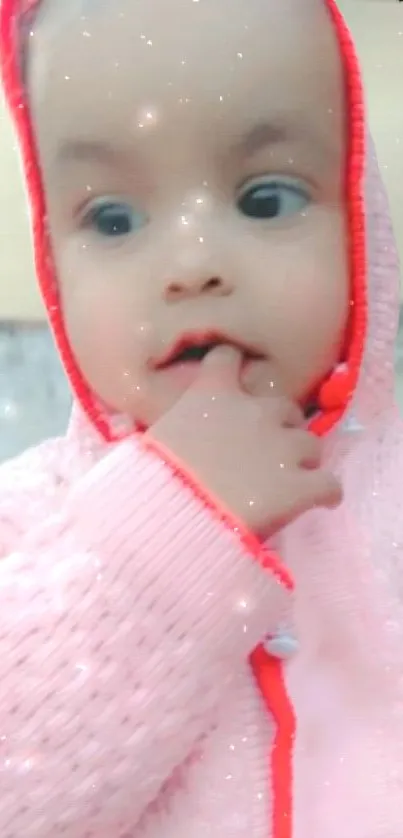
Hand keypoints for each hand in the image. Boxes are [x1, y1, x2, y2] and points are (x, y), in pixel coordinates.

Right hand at [147, 346, 341, 538]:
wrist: (170, 517)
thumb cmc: (151, 479)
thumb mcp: (154, 436)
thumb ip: (177, 421)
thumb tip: (169, 427)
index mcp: (212, 394)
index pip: (229, 358)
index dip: (236, 369)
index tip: (237, 382)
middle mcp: (254, 411)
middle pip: (284, 407)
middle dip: (279, 426)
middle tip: (265, 451)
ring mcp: (282, 447)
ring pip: (312, 444)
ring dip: (302, 459)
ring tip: (291, 481)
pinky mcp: (301, 485)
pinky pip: (329, 484)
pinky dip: (326, 492)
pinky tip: (321, 503)